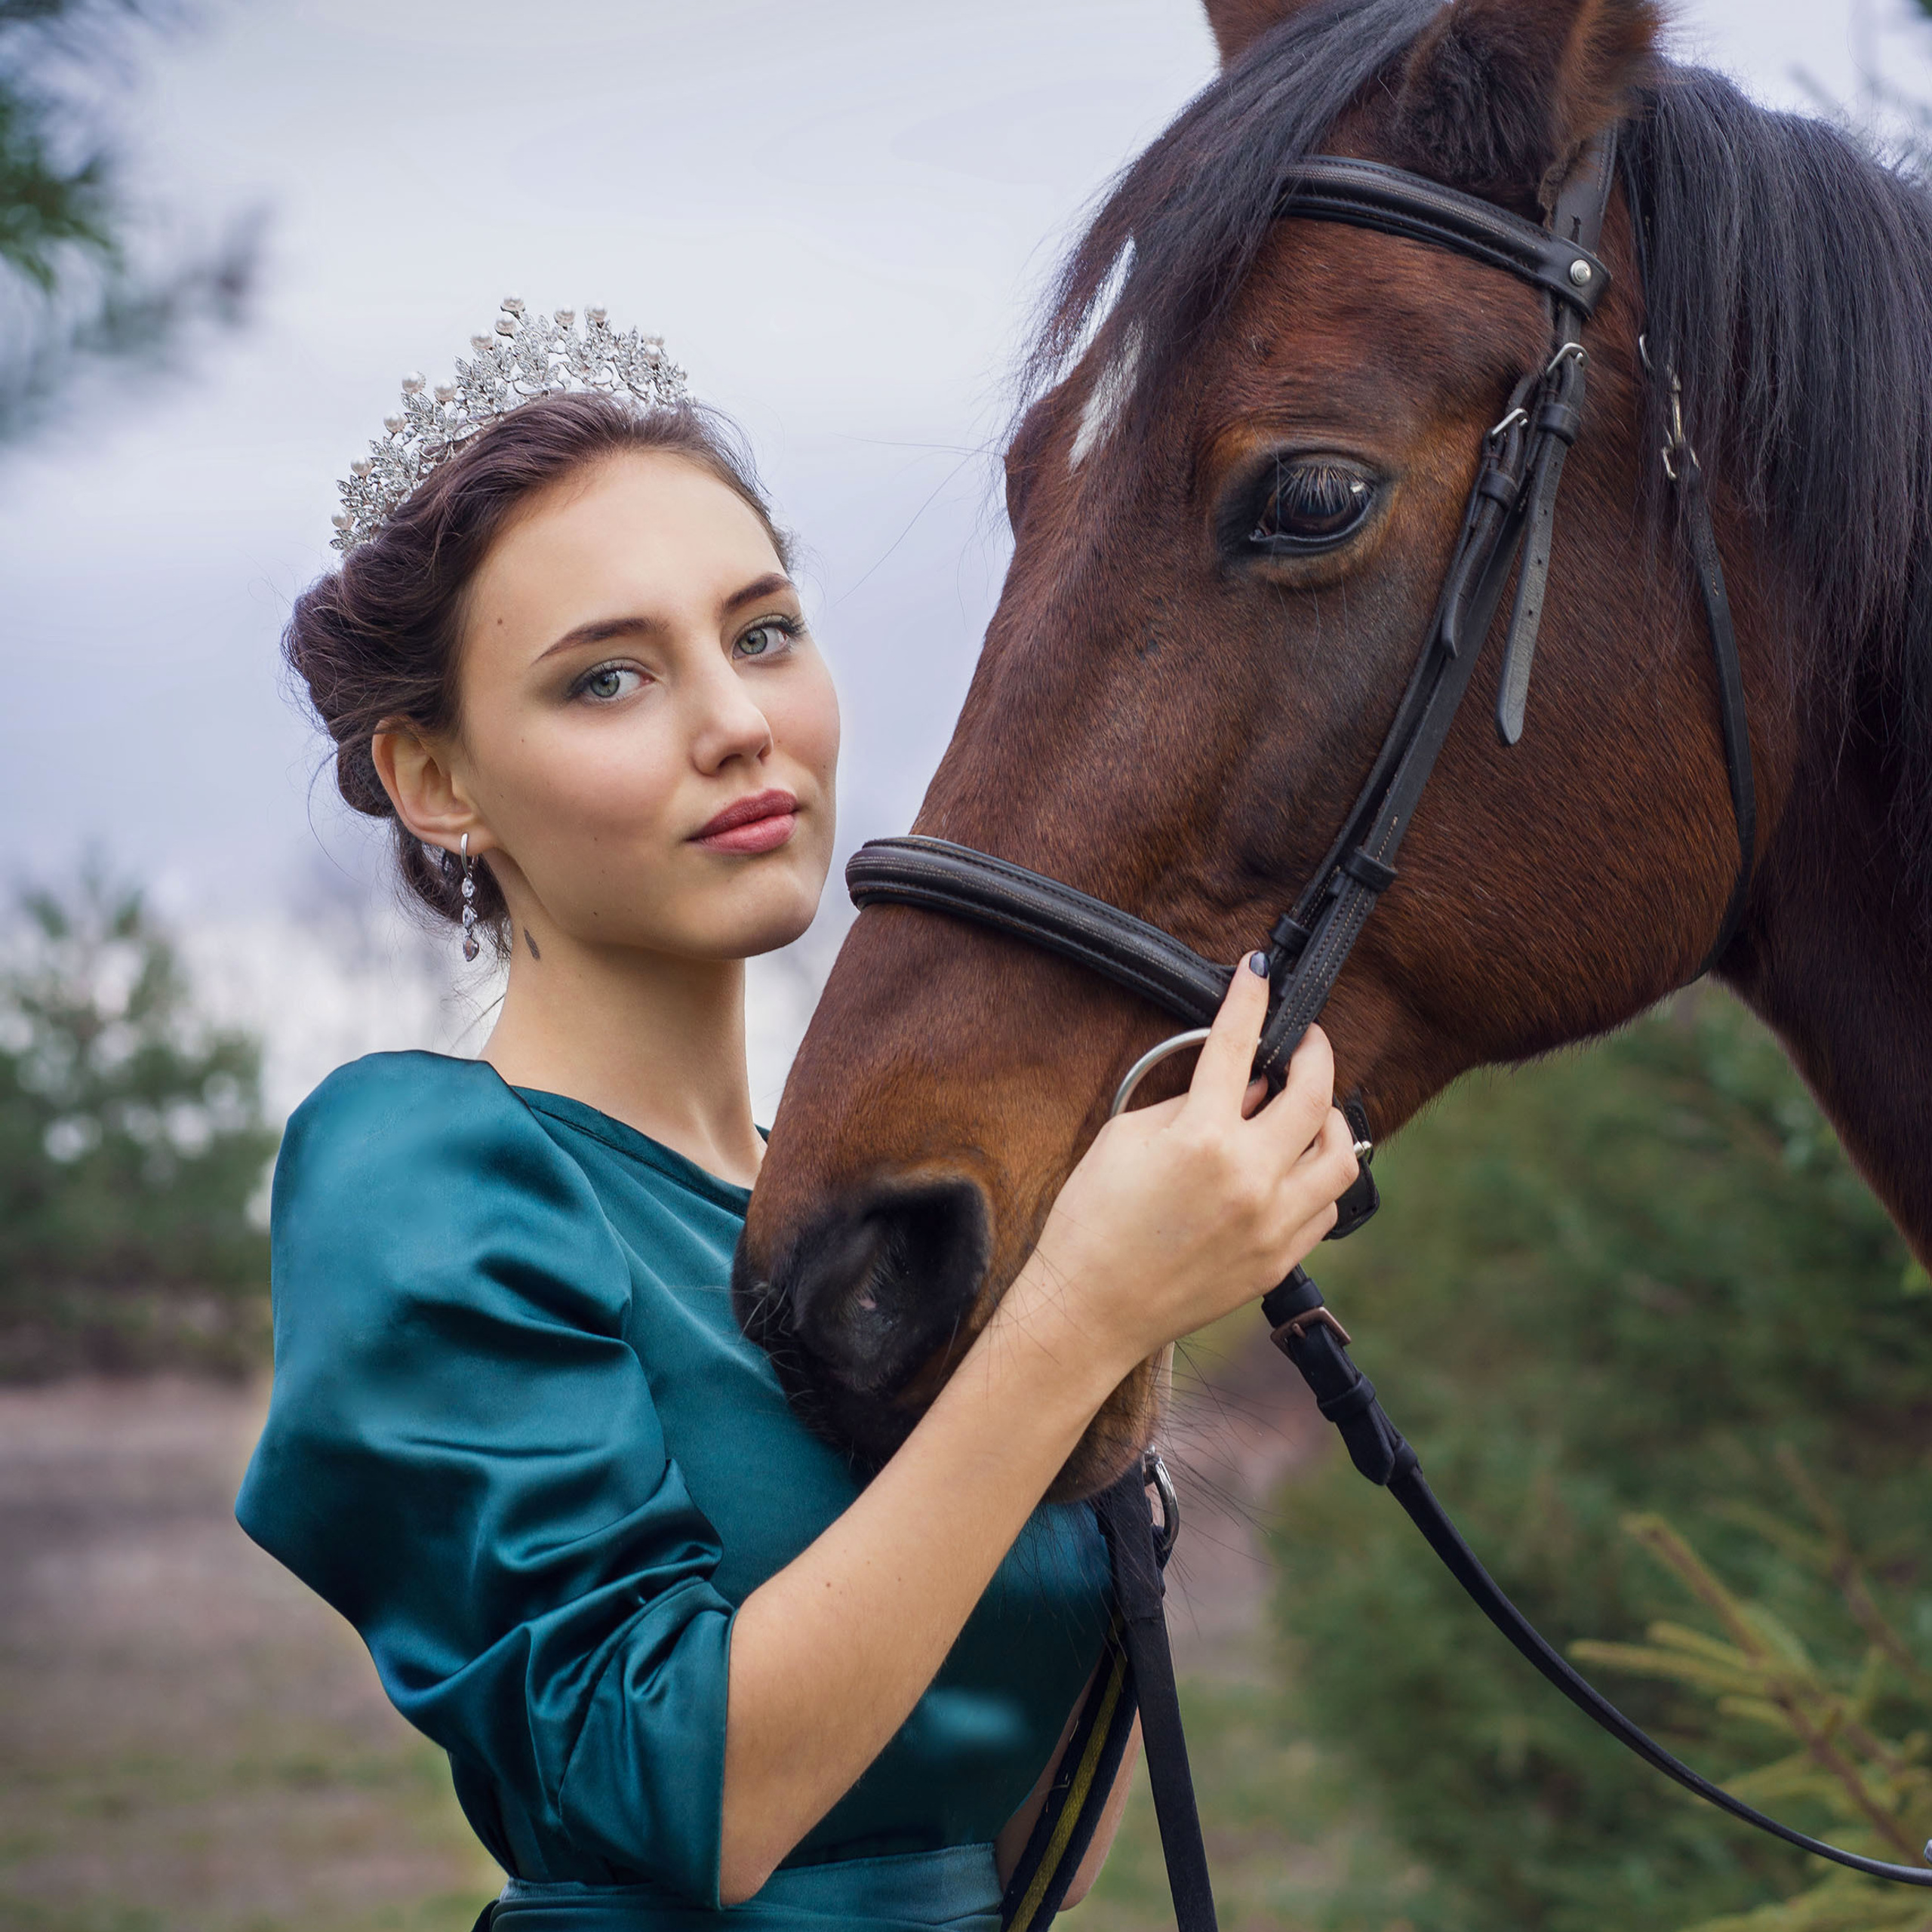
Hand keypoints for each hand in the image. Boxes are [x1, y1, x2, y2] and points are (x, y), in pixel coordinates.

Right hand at [1001, 954, 1357, 1380]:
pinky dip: (1318, 1175)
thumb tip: (1242, 1081)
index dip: (1250, 998)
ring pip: (1339, 1155)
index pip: (1237, 1045)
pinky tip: (1294, 1163)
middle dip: (1314, 1050)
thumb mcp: (1126, 1137)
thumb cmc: (1094, 1219)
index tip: (1260, 972)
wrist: (1092, 1306)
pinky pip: (1325, 1206)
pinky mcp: (1278, 1259)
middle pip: (1313, 1094)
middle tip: (1304, 1038)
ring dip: (1328, 1118)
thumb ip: (1188, 1100)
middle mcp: (1248, 1179)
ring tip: (1308, 1107)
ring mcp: (1271, 1223)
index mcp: (1202, 1140)